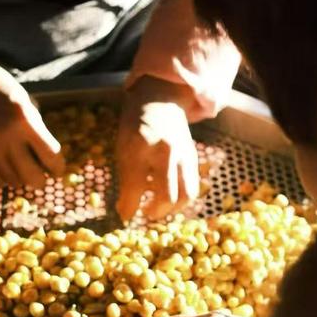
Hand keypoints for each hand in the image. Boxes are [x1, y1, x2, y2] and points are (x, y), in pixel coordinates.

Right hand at [0, 50, 63, 187]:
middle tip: (43, 177)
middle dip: (41, 181)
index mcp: (24, 120)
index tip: (57, 170)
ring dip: (22, 180)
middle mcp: (7, 137)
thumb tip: (49, 161)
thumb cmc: (1, 90)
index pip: (50, 156)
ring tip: (23, 169)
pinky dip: (6, 179)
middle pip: (32, 176)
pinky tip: (8, 169)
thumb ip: (37, 131)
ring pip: (14, 182)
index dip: (57, 168)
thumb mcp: (26, 104)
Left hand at [116, 76, 199, 220]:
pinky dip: (181, 199)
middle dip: (155, 212)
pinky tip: (169, 198)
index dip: (129, 208)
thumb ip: (125, 180)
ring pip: (186, 196)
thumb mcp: (122, 149)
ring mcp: (183, 155)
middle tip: (145, 213)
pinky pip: (192, 187)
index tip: (125, 216)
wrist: (160, 100)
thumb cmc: (135, 126)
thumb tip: (125, 212)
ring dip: (172, 210)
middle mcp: (165, 152)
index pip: (135, 188)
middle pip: (167, 197)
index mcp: (140, 147)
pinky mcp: (193, 158)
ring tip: (158, 208)